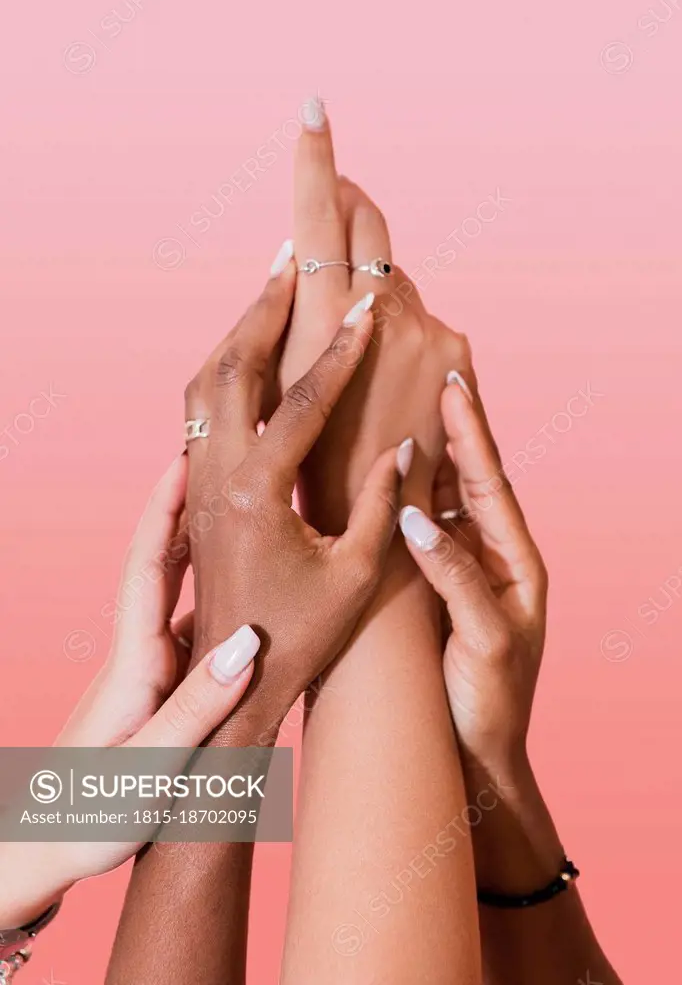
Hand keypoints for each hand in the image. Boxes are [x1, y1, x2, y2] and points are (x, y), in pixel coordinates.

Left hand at [0, 457, 256, 927]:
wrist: (48, 847)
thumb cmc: (93, 812)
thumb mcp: (152, 765)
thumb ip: (199, 706)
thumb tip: (249, 643)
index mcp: (136, 660)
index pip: (149, 565)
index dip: (165, 509)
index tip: (185, 459)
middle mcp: (140, 653)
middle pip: (163, 563)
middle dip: (187, 508)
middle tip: (218, 464)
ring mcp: (148, 670)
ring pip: (182, 592)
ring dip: (204, 546)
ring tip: (241, 510)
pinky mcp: (158, 690)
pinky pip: (193, 627)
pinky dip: (216, 596)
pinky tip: (245, 595)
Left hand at [183, 261, 404, 741]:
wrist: (233, 676)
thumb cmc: (302, 635)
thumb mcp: (359, 573)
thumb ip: (383, 501)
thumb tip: (408, 440)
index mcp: (259, 493)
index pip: (303, 402)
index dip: (340, 354)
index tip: (367, 309)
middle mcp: (215, 477)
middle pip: (231, 368)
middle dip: (265, 309)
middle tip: (294, 258)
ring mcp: (196, 482)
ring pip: (204, 384)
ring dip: (237, 333)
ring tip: (271, 292)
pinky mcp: (193, 491)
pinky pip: (200, 410)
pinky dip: (224, 369)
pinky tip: (250, 358)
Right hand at [275, 99, 470, 533]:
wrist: (385, 531)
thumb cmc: (312, 471)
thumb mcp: (285, 391)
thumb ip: (296, 318)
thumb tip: (300, 260)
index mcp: (327, 320)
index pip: (320, 215)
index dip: (316, 158)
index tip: (315, 110)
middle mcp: (387, 312)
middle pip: (367, 225)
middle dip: (344, 207)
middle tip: (330, 196)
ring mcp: (432, 330)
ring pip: (396, 276)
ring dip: (373, 282)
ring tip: (353, 336)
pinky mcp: (459, 351)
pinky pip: (424, 315)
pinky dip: (403, 324)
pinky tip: (389, 369)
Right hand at [399, 367, 548, 774]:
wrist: (474, 760)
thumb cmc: (491, 706)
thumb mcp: (484, 639)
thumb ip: (454, 577)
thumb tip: (415, 519)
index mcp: (515, 564)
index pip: (489, 483)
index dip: (473, 433)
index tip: (455, 385)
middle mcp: (487, 558)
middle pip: (465, 480)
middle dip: (449, 429)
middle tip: (426, 374)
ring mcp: (455, 572)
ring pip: (434, 503)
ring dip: (418, 459)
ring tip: (395, 410)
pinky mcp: (427, 590)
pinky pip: (411, 535)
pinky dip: (396, 502)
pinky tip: (375, 478)